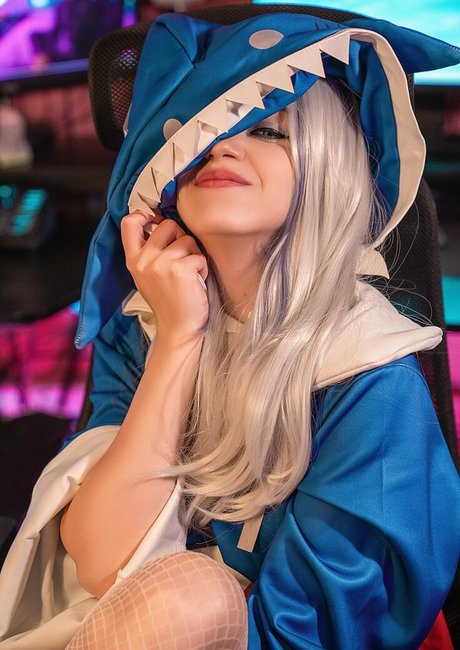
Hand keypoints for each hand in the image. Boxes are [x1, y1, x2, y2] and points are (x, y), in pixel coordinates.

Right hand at [121, 210, 208, 344]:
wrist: (178, 328)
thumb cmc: (169, 300)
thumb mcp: (149, 274)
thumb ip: (150, 251)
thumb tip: (160, 221)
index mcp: (133, 260)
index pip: (129, 223)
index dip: (144, 215)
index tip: (156, 221)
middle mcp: (143, 260)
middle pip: (167, 224)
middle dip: (181, 238)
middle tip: (182, 261)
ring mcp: (160, 264)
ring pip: (187, 239)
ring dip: (194, 255)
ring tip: (189, 275)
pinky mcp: (180, 269)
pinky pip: (199, 256)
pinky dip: (202, 268)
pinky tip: (196, 283)